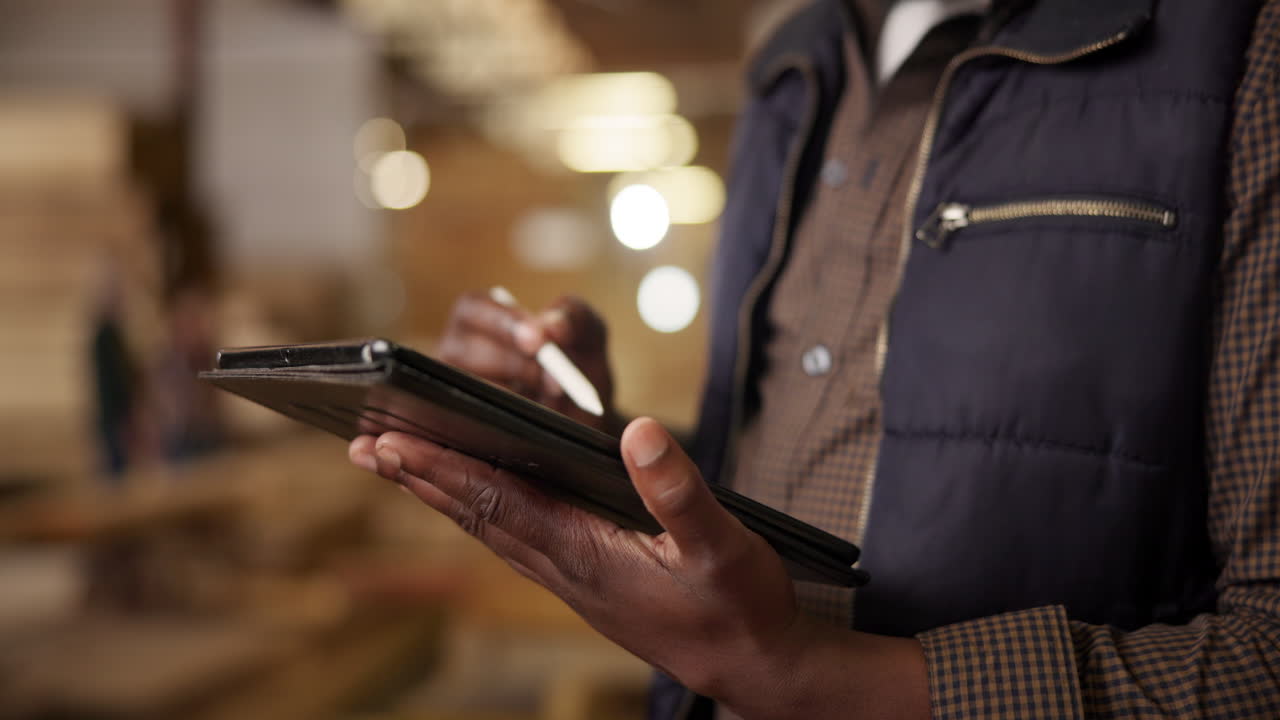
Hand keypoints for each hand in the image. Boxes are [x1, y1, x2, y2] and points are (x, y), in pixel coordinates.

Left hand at [348, 420, 929, 718]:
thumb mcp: (723, 547)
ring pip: (490, 528)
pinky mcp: (584, 580)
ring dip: (441, 495)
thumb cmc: (739, 609)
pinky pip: (515, 537)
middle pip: (477, 515)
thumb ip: (680, 491)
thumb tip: (638, 432)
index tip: (395, 442)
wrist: (752, 668)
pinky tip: (472, 498)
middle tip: (365, 448)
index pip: (499, 502)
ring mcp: (570, 578)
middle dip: (420, 480)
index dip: (445, 470)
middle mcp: (565, 568)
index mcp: (587, 553)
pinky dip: (480, 509)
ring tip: (399, 466)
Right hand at [437, 291, 617, 430]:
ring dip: (515, 393)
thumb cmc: (578, 360)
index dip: (502, 322)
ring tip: (551, 398)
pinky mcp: (464, 418)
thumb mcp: (588, 331)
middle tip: (554, 379)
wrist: (585, 412)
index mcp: (482, 314)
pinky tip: (533, 416)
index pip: (472, 308)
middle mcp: (459, 347)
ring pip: (468, 386)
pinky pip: (474, 416)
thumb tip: (551, 326)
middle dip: (514, 363)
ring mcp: (456, 386)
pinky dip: (507, 416)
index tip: (537, 340)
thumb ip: (574, 315)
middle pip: (464, 348)